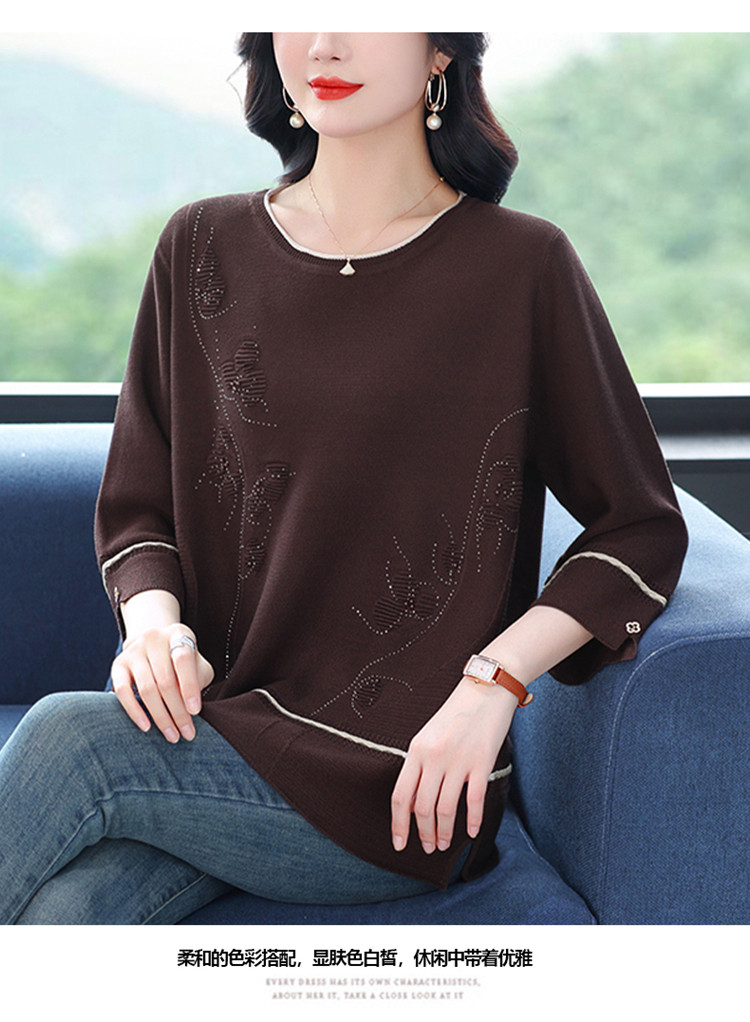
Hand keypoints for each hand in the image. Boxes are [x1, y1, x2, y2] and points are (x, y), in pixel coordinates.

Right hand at [111, 625, 213, 742]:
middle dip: (178, 711)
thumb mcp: (197, 663)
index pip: (183, 659)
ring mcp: (133, 651)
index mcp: (178, 633)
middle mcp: (153, 638)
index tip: (195, 712)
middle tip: (186, 733)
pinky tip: (146, 727)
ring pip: (147, 689)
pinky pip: (122, 691)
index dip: (190, 686)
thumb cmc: (182, 661)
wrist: (155, 645)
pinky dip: (134, 711)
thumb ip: (198, 678)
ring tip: (172, 735)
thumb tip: (191, 708)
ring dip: (160, 717)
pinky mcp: (118, 664)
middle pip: (165, 679)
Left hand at [390, 676, 516, 853]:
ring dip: (445, 832)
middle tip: (429, 847)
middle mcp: (434, 756)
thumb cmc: (457, 712)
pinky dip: (472, 820)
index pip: (401, 796)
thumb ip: (421, 762)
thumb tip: (414, 798)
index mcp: (416, 749)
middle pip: (422, 807)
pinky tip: (472, 831)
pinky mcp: (482, 761)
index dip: (398, 824)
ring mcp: (458, 759)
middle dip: (424, 833)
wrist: (486, 687)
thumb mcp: (429, 733)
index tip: (400, 843)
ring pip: (446, 808)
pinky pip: (474, 799)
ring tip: (446, 844)